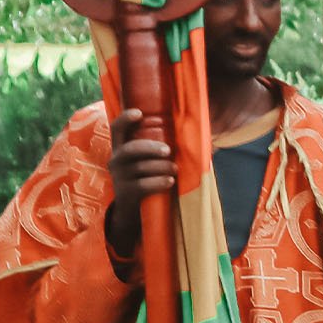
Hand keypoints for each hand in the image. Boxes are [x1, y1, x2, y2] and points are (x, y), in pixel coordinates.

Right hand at [106, 108, 175, 258]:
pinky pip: (143, 185)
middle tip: (168, 151)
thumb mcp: (148, 161)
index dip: (125, 118)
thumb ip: (163, 148)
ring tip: (175, 169)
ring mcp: (119, 177)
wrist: (132, 209)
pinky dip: (158, 182)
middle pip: (130, 149)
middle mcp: (116, 160)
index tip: (139, 113)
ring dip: (161, 167)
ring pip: (141, 168)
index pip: (117, 128)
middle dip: (150, 148)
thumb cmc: (147, 176)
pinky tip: (170, 182)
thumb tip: (206, 142)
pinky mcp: (126, 193)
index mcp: (121, 147)